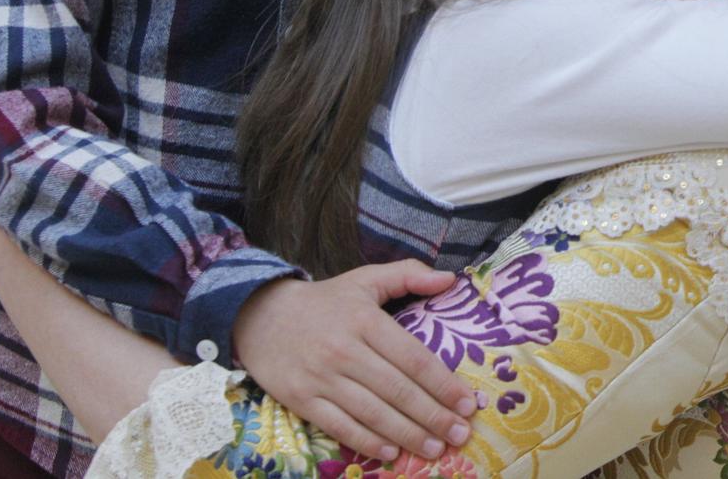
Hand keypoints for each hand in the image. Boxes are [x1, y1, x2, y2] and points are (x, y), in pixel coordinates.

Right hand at [233, 264, 478, 464]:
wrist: (259, 316)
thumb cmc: (324, 301)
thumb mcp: (364, 279)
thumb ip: (408, 274)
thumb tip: (449, 279)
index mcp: (365, 320)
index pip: (413, 358)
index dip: (443, 384)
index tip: (468, 403)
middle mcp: (345, 351)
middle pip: (398, 391)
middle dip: (434, 416)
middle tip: (460, 433)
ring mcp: (322, 379)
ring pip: (373, 413)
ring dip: (408, 435)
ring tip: (437, 449)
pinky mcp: (302, 400)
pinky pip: (341, 427)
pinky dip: (368, 442)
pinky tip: (392, 453)